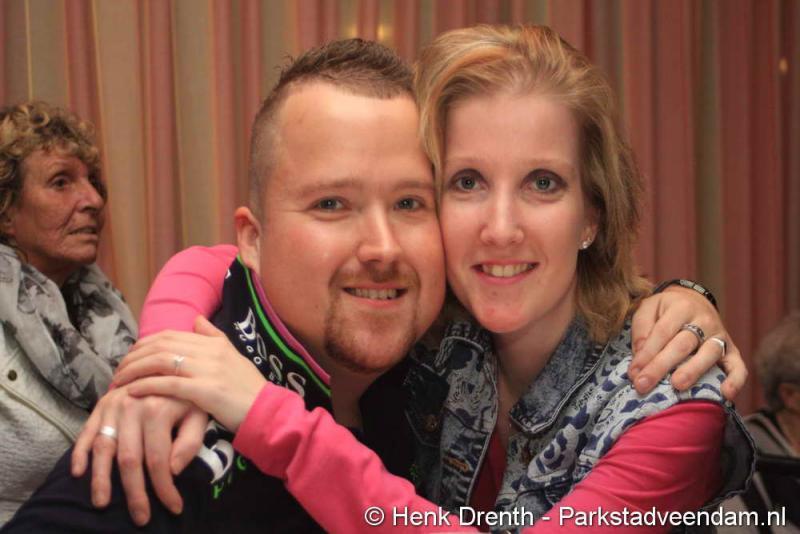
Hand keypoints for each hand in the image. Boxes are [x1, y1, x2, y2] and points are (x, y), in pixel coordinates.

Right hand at [71, 386, 207, 524]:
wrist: (168, 364)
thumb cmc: (188, 395)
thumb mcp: (200, 412)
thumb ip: (190, 440)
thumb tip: (173, 471)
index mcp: (159, 409)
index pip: (159, 459)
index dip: (164, 488)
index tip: (174, 507)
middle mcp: (132, 407)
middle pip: (129, 459)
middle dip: (135, 493)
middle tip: (140, 518)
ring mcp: (113, 406)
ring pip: (104, 448)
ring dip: (101, 479)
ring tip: (102, 503)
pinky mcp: (100, 405)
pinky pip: (86, 431)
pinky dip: (80, 452)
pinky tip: (79, 472)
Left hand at [113, 316, 266, 432]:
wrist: (267, 412)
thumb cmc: (249, 389)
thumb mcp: (233, 357)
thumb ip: (213, 337)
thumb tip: (196, 319)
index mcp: (214, 343)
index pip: (170, 335)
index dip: (144, 344)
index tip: (130, 357)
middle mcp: (211, 351)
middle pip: (161, 346)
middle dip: (134, 357)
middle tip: (118, 371)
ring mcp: (209, 370)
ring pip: (161, 362)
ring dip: (135, 371)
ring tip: (119, 382)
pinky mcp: (206, 391)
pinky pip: (169, 384)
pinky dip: (147, 386)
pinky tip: (132, 392)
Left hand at [629, 286, 745, 399]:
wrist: (694, 301)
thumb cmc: (666, 310)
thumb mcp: (649, 308)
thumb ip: (642, 328)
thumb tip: (640, 354)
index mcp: (681, 307)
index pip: (662, 332)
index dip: (647, 353)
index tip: (633, 373)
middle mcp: (704, 320)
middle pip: (683, 344)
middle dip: (661, 366)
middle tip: (643, 385)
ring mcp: (720, 336)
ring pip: (709, 354)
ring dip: (692, 371)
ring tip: (677, 385)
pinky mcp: (732, 351)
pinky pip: (738, 366)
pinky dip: (735, 380)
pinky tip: (725, 394)